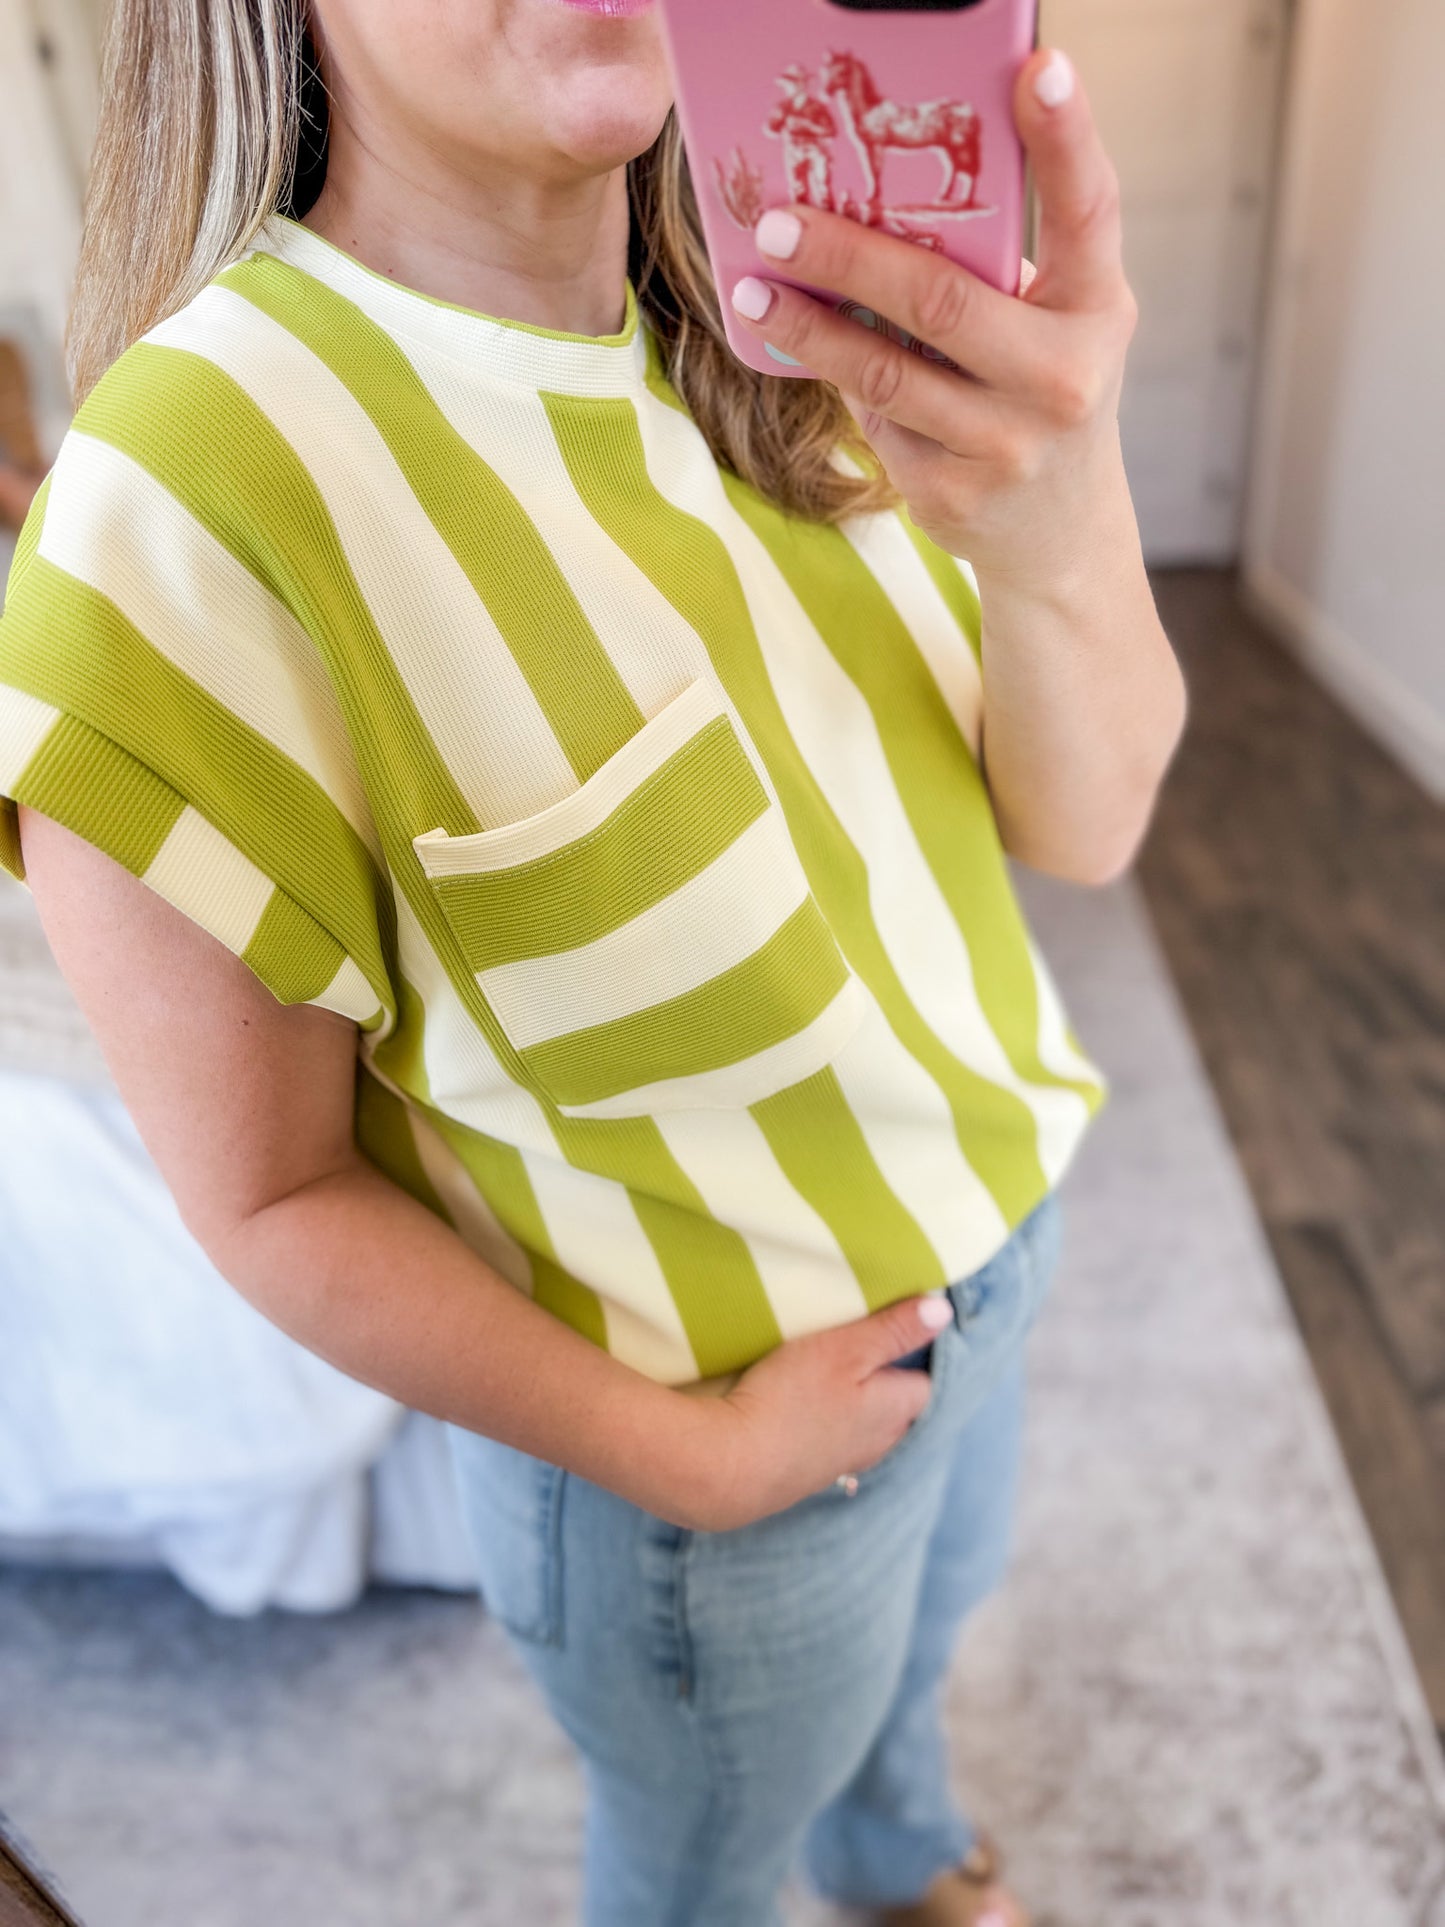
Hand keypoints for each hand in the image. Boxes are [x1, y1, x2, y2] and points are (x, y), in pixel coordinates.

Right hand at [670, 1293, 954, 1532]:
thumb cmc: (791, 1398)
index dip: (915, 1353)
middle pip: (899, 1408)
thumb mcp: (845, 1348)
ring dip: (857, 1404)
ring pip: (866, 1428)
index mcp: (895, 1412)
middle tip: (862, 1344)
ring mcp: (843, 1465)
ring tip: (831, 1374)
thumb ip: (894, 1330)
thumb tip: (942, 1311)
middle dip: (888, 1379)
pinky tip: (804, 1411)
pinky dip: (828, 1424)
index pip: (926, 1382)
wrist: (729, 1467)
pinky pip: (834, 1444)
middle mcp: (878, 1444)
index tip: (894, 1327)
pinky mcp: (808, 1476)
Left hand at [727, 46, 1138, 593]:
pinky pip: (876, 422)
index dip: (1067, 136)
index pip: (1088, 209)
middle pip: (941, 300)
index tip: (1041, 66)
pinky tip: (801, 351)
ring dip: (806, 327)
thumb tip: (879, 194)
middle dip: (848, 255)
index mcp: (1096, 307)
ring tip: (752, 290)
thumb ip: (998, 269)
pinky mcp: (954, 495)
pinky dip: (836, 381)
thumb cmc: (1042, 390)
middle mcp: (1064, 376)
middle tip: (778, 221)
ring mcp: (1008, 444)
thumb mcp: (1053, 323)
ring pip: (885, 372)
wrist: (1058, 535)